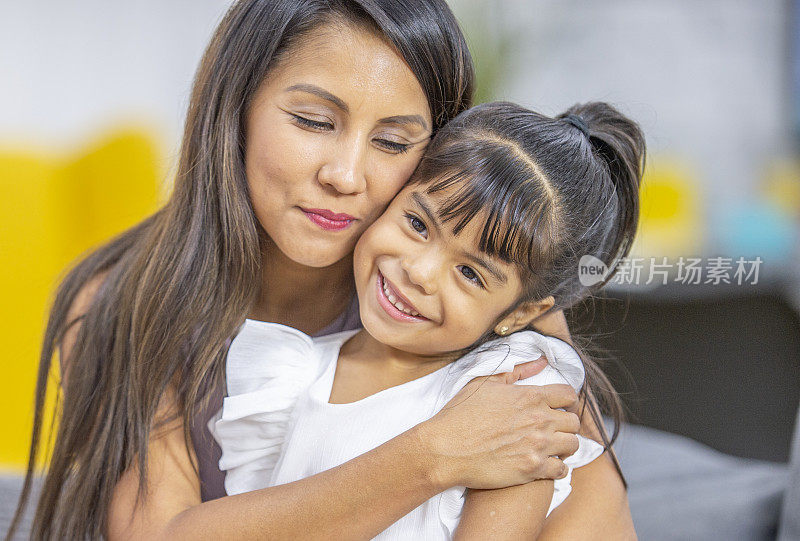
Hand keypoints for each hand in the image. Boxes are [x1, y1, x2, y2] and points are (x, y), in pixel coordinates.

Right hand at [418, 356, 580, 490]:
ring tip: (551, 446)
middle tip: (553, 428)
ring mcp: (538, 446)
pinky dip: (558, 467)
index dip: (566, 400)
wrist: (445, 449)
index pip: (569, 394)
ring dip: (564, 445)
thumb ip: (516, 371)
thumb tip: (541, 362)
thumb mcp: (484, 383)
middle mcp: (539, 420)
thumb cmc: (460, 414)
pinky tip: (546, 464)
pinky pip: (562, 469)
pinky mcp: (533, 469)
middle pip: (574, 421)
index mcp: (530, 396)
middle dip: (565, 424)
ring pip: (572, 445)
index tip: (560, 407)